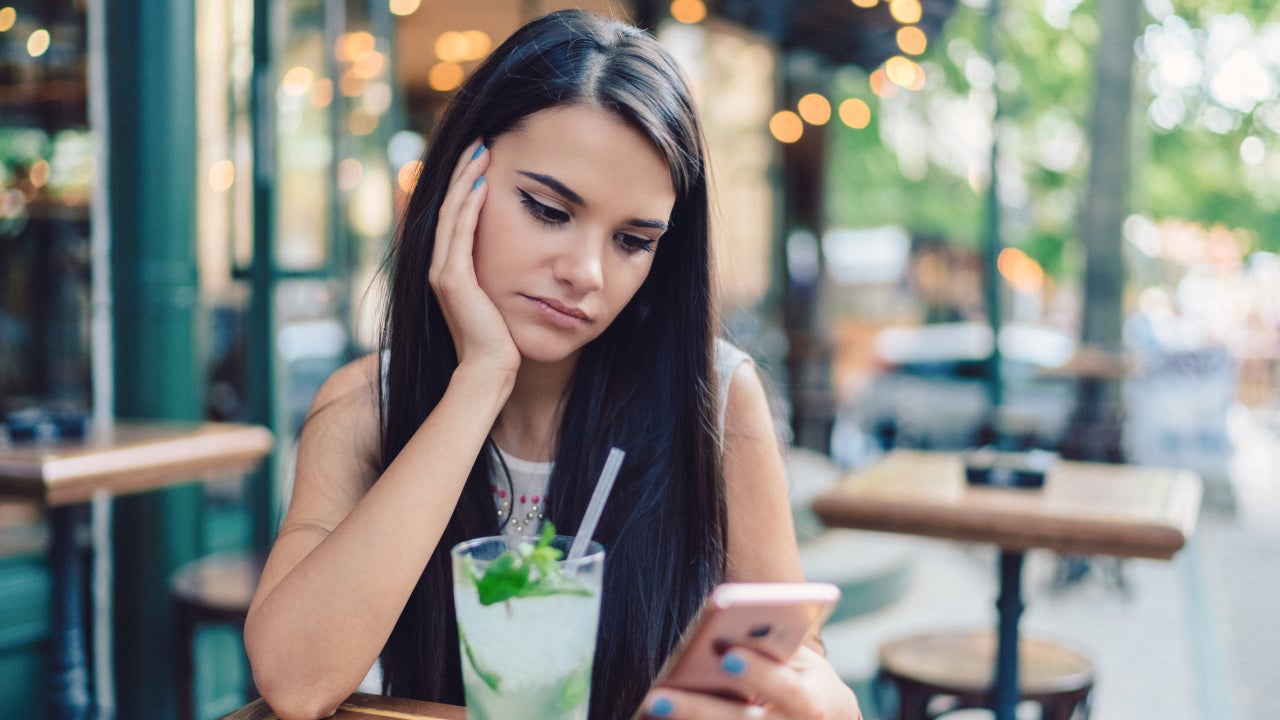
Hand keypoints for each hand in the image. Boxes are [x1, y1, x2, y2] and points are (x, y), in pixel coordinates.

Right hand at [428, 139, 520, 380]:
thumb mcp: (504, 295)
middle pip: (449, 206)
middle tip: (480, 141)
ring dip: (465, 180)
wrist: (492, 369)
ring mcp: (442, 272)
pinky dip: (468, 207)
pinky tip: (481, 184)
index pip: (457, 214)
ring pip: (451, 213)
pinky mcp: (451, 280)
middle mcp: (440, 266)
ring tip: (480, 151)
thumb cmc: (503, 337)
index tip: (484, 156)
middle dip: (463, 171)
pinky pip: (459, 234)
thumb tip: (527, 254)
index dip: (466, 182)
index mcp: (451, 267)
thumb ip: (505, 272)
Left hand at [641, 645, 861, 719]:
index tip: (727, 655)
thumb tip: (728, 626)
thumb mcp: (805, 666)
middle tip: (657, 699)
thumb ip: (774, 649)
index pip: (787, 689)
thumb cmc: (807, 685)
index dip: (760, 673)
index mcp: (812, 702)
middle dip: (699, 711)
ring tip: (650, 708)